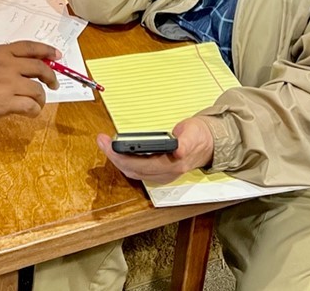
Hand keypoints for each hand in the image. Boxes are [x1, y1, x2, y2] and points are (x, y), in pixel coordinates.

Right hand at [0, 40, 59, 123]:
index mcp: (1, 53)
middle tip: (53, 84)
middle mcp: (7, 65)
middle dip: (51, 76)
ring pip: (38, 89)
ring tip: (37, 103)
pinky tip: (31, 112)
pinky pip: (30, 106)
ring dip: (41, 98)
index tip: (57, 55)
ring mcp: (8, 83)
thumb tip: (23, 62)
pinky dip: (34, 110)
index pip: (30, 47)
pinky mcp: (8, 102)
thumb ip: (2, 57)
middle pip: (39, 67)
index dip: (46, 50)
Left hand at [97, 117, 214, 183]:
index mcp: (172, 166)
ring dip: (116, 158)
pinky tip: (115, 150)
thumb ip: (186, 143)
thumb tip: (178, 150)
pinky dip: (123, 160)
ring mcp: (159, 174)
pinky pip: (135, 169)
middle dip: (113, 156)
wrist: (208, 145)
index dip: (122, 156)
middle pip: (132, 170)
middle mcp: (163, 174)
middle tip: (101, 140)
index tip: (110, 144)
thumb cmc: (199, 137)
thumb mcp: (194, 135)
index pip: (141, 166)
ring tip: (104, 143)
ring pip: (131, 171)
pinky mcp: (156, 171)